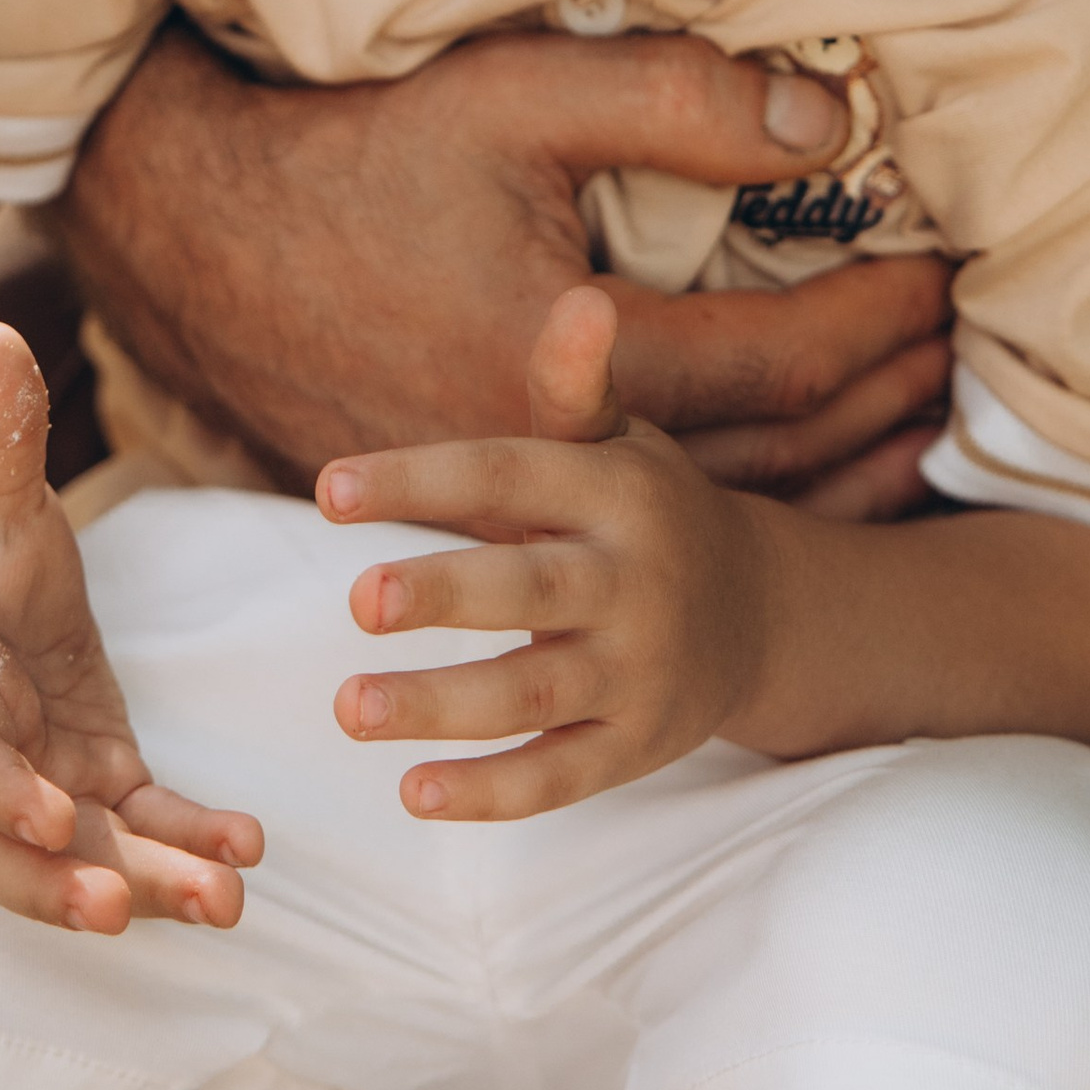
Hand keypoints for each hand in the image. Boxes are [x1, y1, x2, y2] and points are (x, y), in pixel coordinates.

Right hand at [0, 319, 263, 933]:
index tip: (53, 817)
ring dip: (148, 886)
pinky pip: (141, 827)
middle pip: (8, 846)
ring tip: (226, 904)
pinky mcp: (98, 776)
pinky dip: (188, 843)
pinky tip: (247, 849)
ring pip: (84, 856)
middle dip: (62, 886)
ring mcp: (44, 776)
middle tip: (125, 909)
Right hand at [66, 20, 950, 508]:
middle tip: (958, 349)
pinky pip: (648, 518)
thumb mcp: (515, 98)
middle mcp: (551, 456)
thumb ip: (677, 105)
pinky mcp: (487, 503)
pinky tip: (792, 468)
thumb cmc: (357, 153)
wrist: (199, 241)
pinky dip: (744, 493)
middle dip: (881, 401)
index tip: (943, 272)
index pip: (780, 359)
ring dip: (832, 467)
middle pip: (769, 457)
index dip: (878, 317)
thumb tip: (827, 123)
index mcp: (568, 359)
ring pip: (716, 507)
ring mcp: (515, 497)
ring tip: (917, 421)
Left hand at [318, 286, 777, 818]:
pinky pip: (563, 776)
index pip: (509, 476)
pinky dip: (493, 792)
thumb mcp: (619, 441)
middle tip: (358, 601)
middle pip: (531, 588)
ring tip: (350, 708)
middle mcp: (634, 579)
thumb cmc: (647, 510)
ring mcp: (640, 669)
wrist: (762, 613)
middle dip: (446, 595)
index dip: (421, 479)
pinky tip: (414, 793)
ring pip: (537, 693)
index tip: (328, 489)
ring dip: (443, 705)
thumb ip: (574, 383)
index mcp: (615, 491)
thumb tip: (578, 297)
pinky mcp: (639, 744)